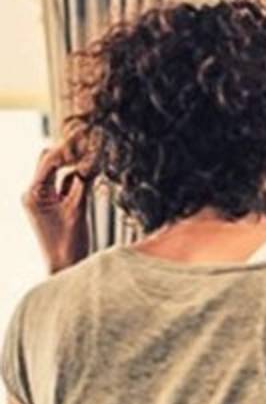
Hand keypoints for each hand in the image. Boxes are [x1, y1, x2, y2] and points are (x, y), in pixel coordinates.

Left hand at [21, 130, 96, 271]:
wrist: (66, 267)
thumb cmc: (68, 243)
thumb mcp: (77, 209)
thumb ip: (82, 182)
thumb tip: (90, 159)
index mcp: (33, 194)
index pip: (48, 162)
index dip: (66, 148)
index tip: (84, 137)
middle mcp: (34, 193)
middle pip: (49, 161)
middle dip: (68, 153)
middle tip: (90, 144)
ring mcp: (43, 198)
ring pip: (59, 172)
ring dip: (74, 165)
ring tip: (93, 159)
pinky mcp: (53, 204)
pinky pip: (66, 184)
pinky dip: (78, 179)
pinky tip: (91, 176)